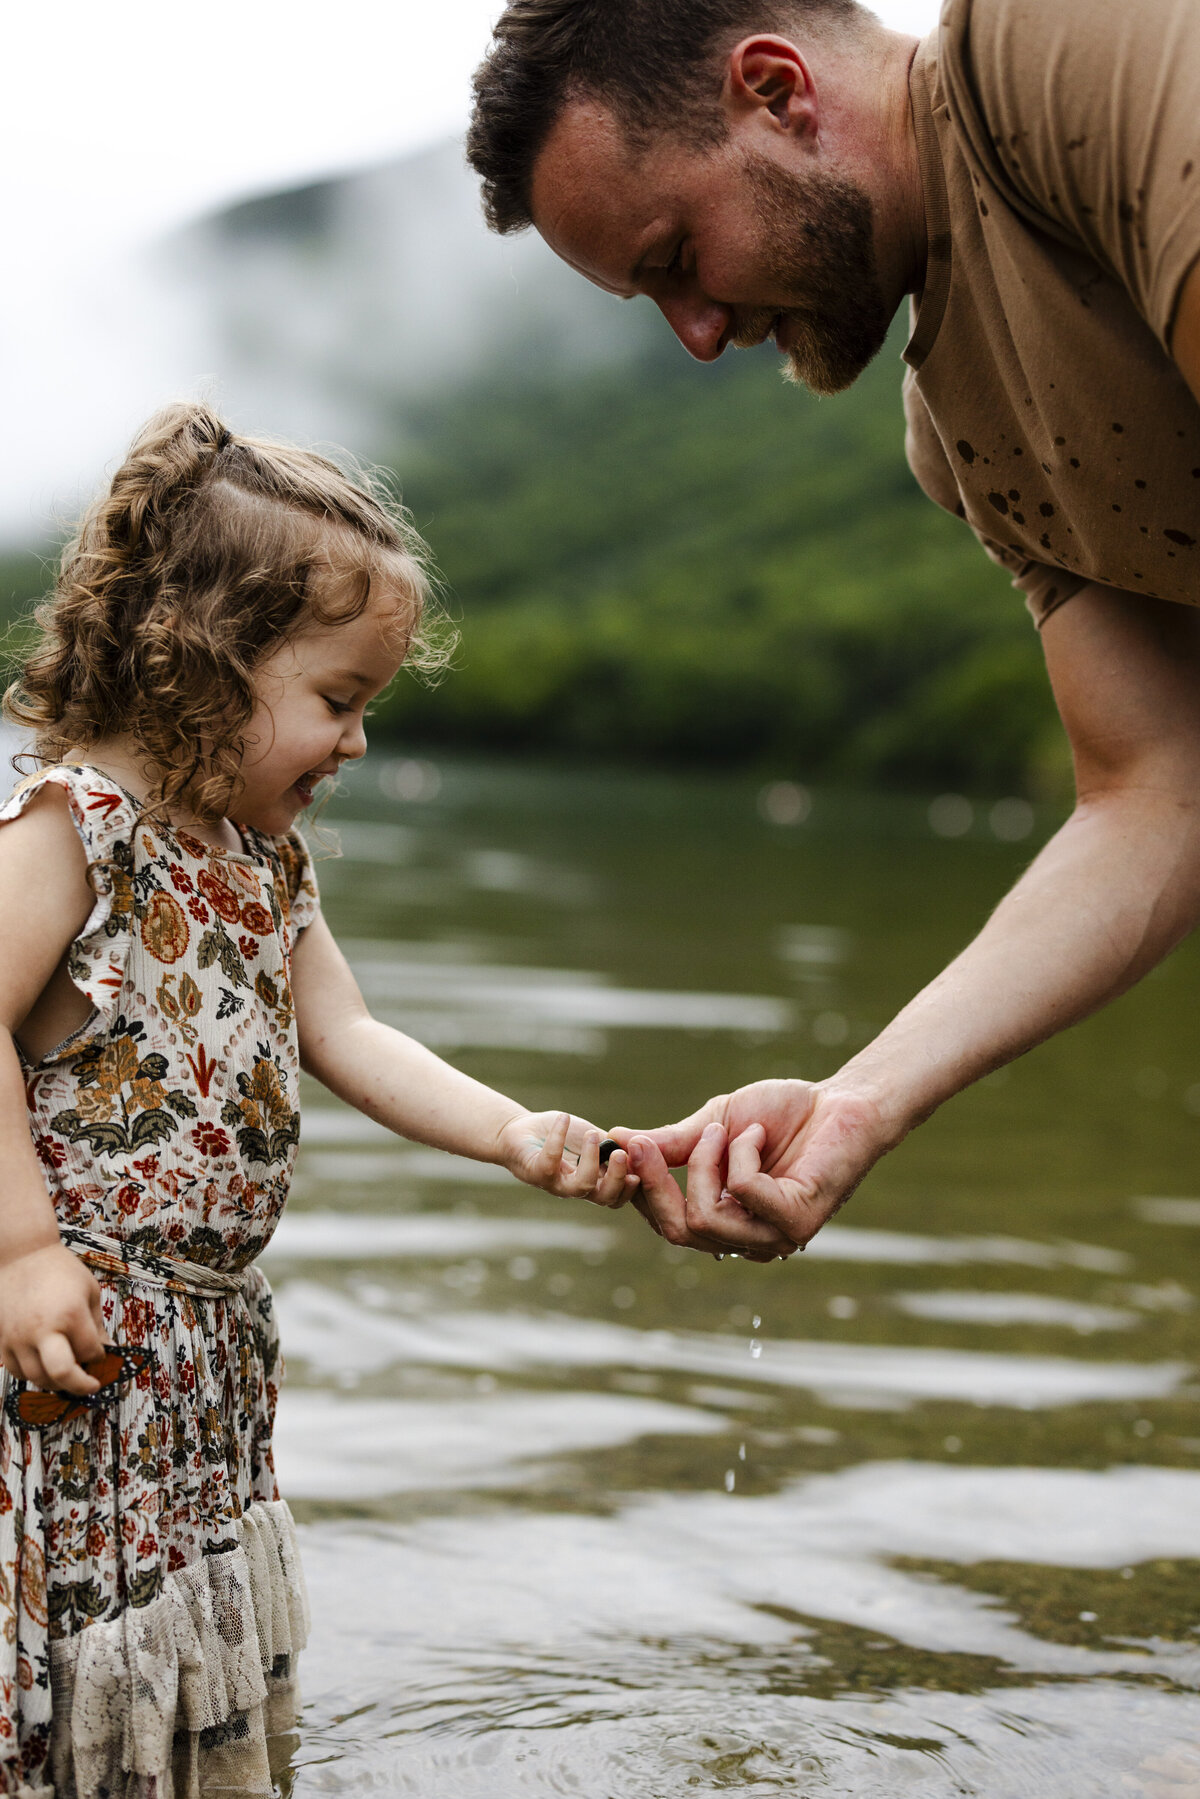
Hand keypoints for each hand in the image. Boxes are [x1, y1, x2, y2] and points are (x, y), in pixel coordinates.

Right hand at [0, 1242, 106, 1393]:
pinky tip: (44, 1365)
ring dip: (56, 1382)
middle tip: (91, 1386)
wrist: (20, 1255)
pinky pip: (17, 1371)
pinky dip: (33, 1374)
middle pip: (62, 1374)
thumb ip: (97, 1324)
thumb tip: (106, 1350)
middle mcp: (42, 1329)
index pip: (90, 1351)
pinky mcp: (2, 1340)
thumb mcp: (88, 1290)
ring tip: (68, 1374)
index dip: (100, 1356)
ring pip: (38, 1377)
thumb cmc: (58, 1269)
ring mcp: (18, 1337)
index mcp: (70, 1314)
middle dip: (80, 1386)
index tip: (101, 1353)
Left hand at [498, 1111, 637, 1208]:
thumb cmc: (562, 1136)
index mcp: (596, 1182)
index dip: (632, 1189)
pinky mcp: (535, 1172)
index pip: (618, 1195)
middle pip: (605, 1198)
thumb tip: (640, 1145)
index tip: (641, 1170)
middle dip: (618, 1178)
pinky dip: (558, 1137)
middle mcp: (578, 1188)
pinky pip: (549, 1160)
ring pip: (581, 1187)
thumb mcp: (594, 1139)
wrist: (523, 1130)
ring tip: (592, 1135)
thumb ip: (614, 1145)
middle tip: (622, 1155)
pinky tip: (563, 1118)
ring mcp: (556, 1183)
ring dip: (591, 1161)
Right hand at [620, 1120, 799, 1261]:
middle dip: (656, 1184)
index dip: (641, 1190)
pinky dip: (740, 1154)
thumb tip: (620, 1140)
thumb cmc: (782, 1114)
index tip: (623, 1147)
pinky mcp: (798, 1220)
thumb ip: (673, 1144)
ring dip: (704, 1163)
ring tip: (724, 1129)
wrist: (840, 1101)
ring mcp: (775, 1237)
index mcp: (727, 1223)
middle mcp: (749, 1240)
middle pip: (679, 1231)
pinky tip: (758, 1135)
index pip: (669, 1225)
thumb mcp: (713, 1126)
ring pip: (705, 1219)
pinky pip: (743, 1191)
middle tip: (644, 1143)